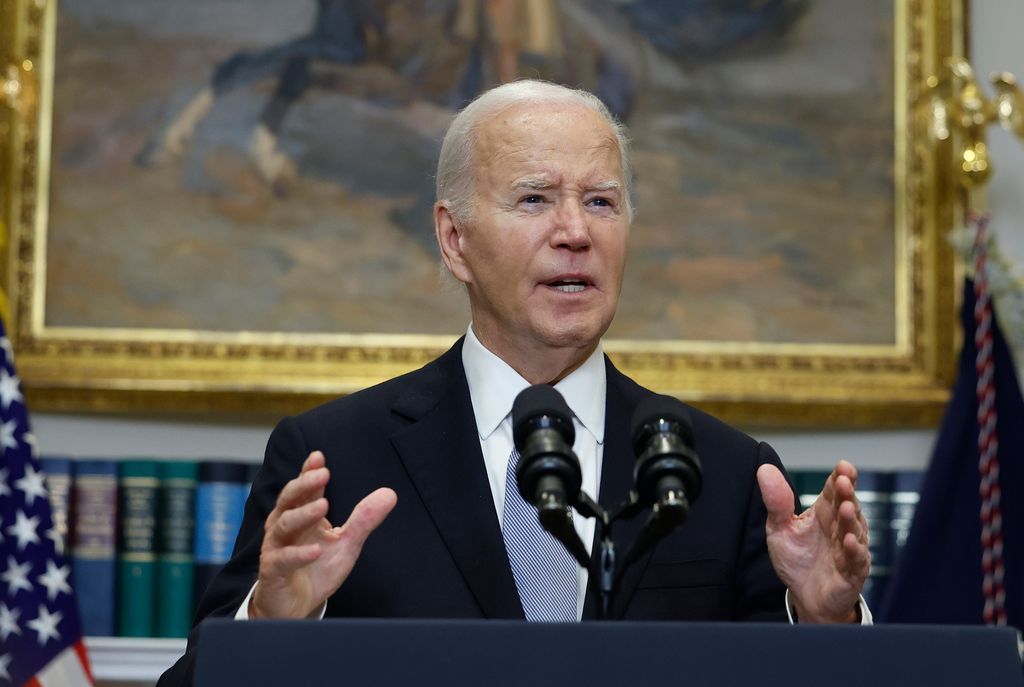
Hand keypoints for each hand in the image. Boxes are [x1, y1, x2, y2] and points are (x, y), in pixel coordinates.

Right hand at [250, 450, 396, 618]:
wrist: (295, 606)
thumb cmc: (316, 569)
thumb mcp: (346, 543)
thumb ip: (364, 519)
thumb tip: (390, 494)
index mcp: (302, 514)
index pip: (304, 488)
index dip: (308, 472)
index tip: (319, 457)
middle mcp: (285, 526)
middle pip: (289, 499)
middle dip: (305, 485)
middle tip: (323, 474)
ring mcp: (277, 548)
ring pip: (285, 525)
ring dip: (303, 514)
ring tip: (323, 505)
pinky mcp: (273, 571)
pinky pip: (283, 559)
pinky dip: (299, 554)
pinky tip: (316, 550)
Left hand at [756, 460, 869, 622]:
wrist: (804, 596)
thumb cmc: (797, 559)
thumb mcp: (779, 528)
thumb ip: (776, 502)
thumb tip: (764, 469)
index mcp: (824, 513)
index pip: (834, 491)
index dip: (840, 477)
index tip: (843, 466)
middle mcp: (841, 527)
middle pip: (847, 505)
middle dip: (847, 493)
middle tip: (844, 480)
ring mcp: (849, 548)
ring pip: (854, 530)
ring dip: (850, 519)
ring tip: (845, 508)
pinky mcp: (853, 571)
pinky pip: (856, 559)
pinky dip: (854, 550)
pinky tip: (849, 541)